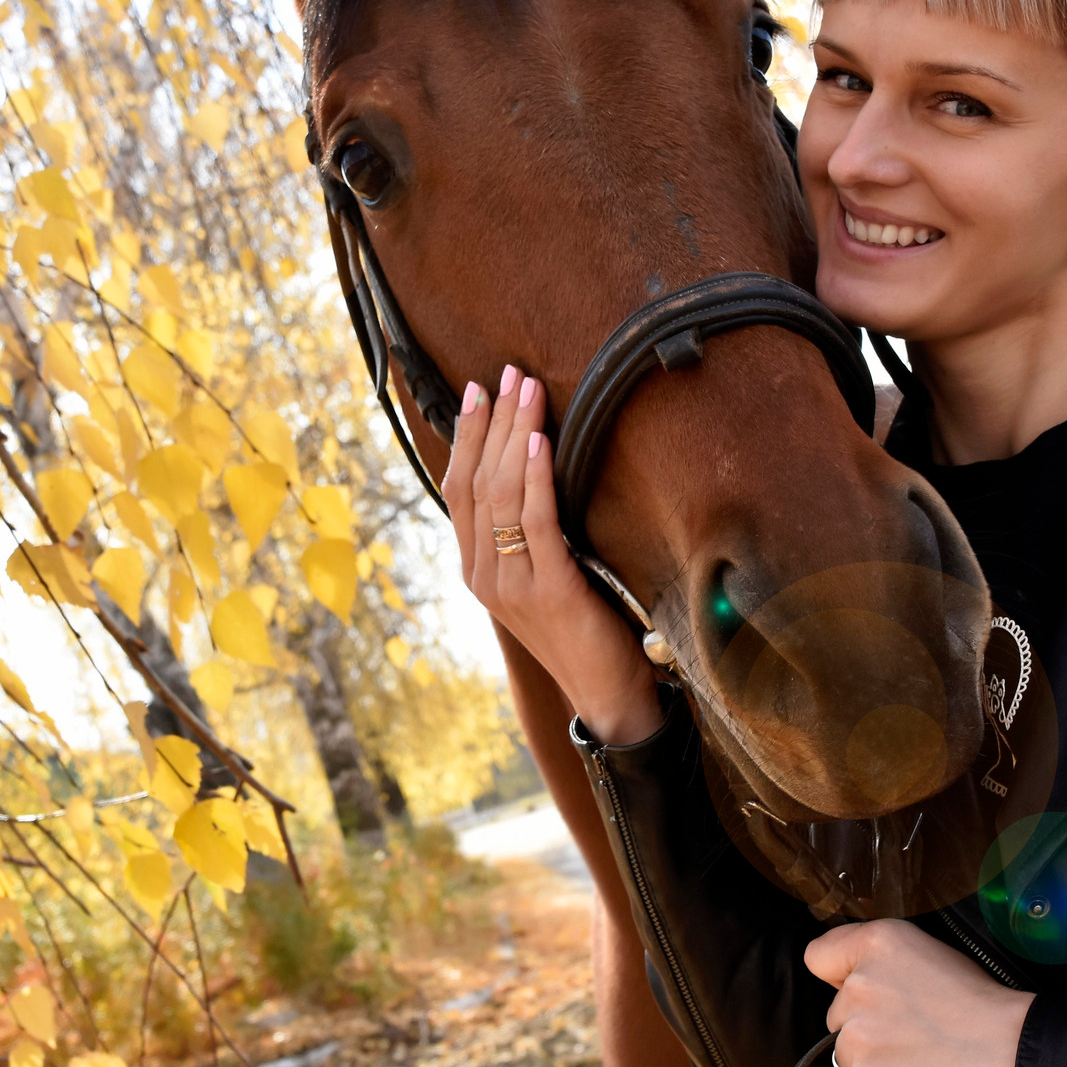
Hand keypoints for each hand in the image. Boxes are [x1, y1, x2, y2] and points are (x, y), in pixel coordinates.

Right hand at [444, 365, 661, 744]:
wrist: (607, 693)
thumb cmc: (585, 628)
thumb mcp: (547, 574)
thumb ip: (531, 534)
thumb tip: (538, 469)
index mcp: (477, 568)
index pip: (459, 489)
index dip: (465, 436)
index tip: (478, 389)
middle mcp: (482, 574)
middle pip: (475, 482)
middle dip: (490, 421)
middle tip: (507, 373)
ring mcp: (509, 584)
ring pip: (500, 495)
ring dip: (514, 435)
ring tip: (527, 391)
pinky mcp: (546, 590)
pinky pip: (534, 523)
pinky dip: (535, 477)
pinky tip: (539, 442)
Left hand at [808, 919, 1032, 1066]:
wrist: (1009, 1053)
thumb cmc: (980, 1005)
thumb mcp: (929, 952)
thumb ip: (881, 960)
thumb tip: (851, 980)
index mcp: (876, 945)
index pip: (819, 956)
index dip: (839, 975)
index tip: (858, 987)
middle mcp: (857, 987)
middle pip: (838, 1014)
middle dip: (865, 1023)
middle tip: (912, 1029)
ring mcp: (857, 1037)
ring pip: (848, 1054)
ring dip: (874, 1059)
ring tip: (920, 1056)